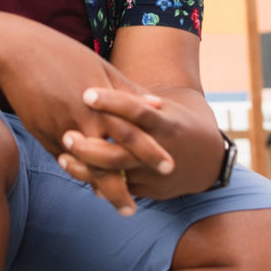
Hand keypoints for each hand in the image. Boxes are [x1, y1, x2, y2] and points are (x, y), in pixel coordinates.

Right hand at [0, 32, 174, 214]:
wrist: (17, 55)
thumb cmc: (63, 55)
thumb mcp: (101, 68)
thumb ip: (128, 90)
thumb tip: (157, 105)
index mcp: (103, 104)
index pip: (134, 135)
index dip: (151, 154)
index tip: (168, 168)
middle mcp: (84, 122)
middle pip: (109, 163)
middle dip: (121, 190)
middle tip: (134, 209)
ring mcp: (62, 132)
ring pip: (85, 170)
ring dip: (100, 190)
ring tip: (115, 206)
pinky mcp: (44, 135)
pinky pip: (65, 161)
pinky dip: (79, 174)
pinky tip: (90, 184)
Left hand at [55, 83, 181, 213]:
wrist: (207, 160)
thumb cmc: (174, 123)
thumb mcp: (163, 109)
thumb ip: (135, 98)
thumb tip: (97, 79)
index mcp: (165, 123)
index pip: (137, 112)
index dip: (112, 102)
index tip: (86, 93)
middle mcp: (160, 151)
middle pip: (121, 152)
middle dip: (91, 147)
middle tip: (66, 136)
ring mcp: (153, 175)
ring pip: (115, 175)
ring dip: (86, 169)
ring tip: (63, 157)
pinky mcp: (148, 192)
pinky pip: (118, 188)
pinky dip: (95, 181)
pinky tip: (74, 171)